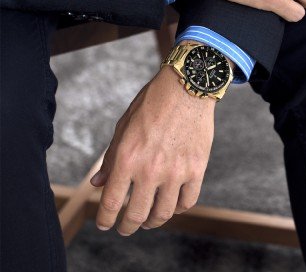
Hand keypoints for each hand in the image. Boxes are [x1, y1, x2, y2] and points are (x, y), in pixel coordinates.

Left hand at [90, 66, 214, 234]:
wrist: (186, 88)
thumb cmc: (151, 104)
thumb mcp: (123, 126)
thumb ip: (111, 158)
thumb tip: (97, 183)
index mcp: (127, 158)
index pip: (111, 203)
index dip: (104, 220)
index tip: (104, 224)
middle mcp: (151, 169)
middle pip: (136, 215)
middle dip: (126, 227)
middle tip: (125, 228)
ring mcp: (176, 171)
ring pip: (163, 213)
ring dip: (152, 222)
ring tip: (148, 220)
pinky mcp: (197, 168)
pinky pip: (187, 201)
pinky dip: (177, 208)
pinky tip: (172, 204)